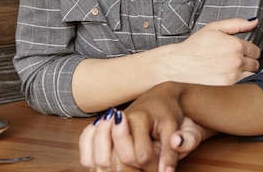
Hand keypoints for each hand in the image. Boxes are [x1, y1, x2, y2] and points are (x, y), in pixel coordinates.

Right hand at [79, 86, 205, 171]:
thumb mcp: (175, 128)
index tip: (163, 166)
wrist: (156, 98)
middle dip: (135, 171)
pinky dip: (95, 165)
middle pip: (118, 162)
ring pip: (101, 162)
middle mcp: (118, 123)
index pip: (142, 156)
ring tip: (132, 166)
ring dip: (115, 170)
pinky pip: (87, 156)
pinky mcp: (97, 135)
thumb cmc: (167, 113)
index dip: (154, 167)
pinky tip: (110, 167)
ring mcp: (105, 128)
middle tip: (148, 168)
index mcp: (138, 118)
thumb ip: (172, 150)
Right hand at [162, 18, 260, 84]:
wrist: (175, 67)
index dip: (247, 52)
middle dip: (247, 64)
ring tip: (230, 74)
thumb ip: (237, 24)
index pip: (256, 51)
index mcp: (236, 45)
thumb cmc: (193, 48)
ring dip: (245, 76)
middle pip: (256, 65)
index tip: (237, 55)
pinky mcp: (227, 90)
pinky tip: (227, 82)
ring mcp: (233, 77)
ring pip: (252, 78)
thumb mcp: (213, 28)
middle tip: (232, 65)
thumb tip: (255, 22)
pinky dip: (238, 87)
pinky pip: (243, 89)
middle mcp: (237, 61)